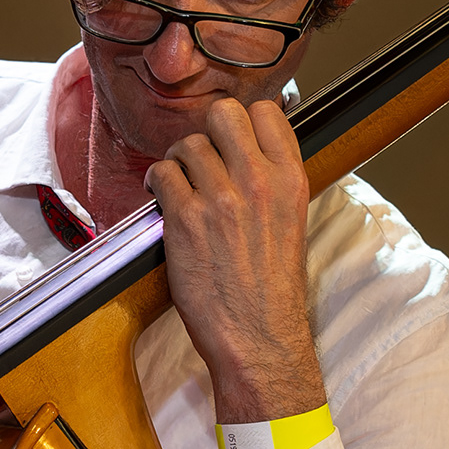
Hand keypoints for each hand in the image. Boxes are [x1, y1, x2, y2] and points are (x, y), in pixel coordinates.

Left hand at [145, 97, 326, 448]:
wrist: (258, 337)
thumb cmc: (272, 286)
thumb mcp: (291, 221)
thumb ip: (272, 179)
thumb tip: (247, 148)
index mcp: (291, 179)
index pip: (266, 111)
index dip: (244, 121)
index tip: (233, 140)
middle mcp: (258, 181)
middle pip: (223, 114)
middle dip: (208, 132)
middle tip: (202, 158)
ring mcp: (220, 199)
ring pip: (187, 144)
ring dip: (178, 161)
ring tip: (180, 184)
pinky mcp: (185, 219)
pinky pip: (161, 174)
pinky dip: (157, 182)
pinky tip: (164, 198)